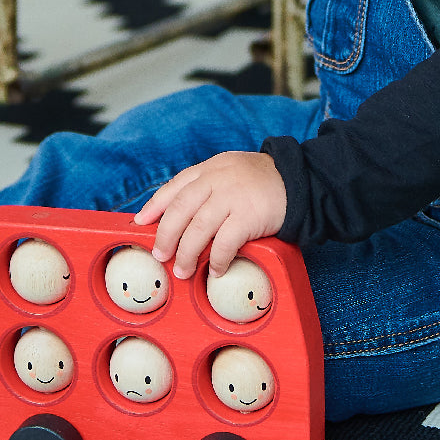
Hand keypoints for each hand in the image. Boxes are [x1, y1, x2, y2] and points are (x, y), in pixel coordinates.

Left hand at [133, 152, 286, 279]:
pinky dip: (216, 260)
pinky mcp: (248, 216)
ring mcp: (232, 197)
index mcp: (210, 169)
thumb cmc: (261, 181)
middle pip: (180, 210)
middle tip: (160, 255)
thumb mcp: (229, 171)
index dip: (154, 206)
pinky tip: (214, 270)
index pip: (174, 187)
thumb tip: (179, 215)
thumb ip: (206, 186)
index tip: (141, 223)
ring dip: (186, 253)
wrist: (298, 180)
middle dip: (165, 235)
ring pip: (197, 229)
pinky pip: (224, 243)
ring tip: (182, 270)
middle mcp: (217, 180)